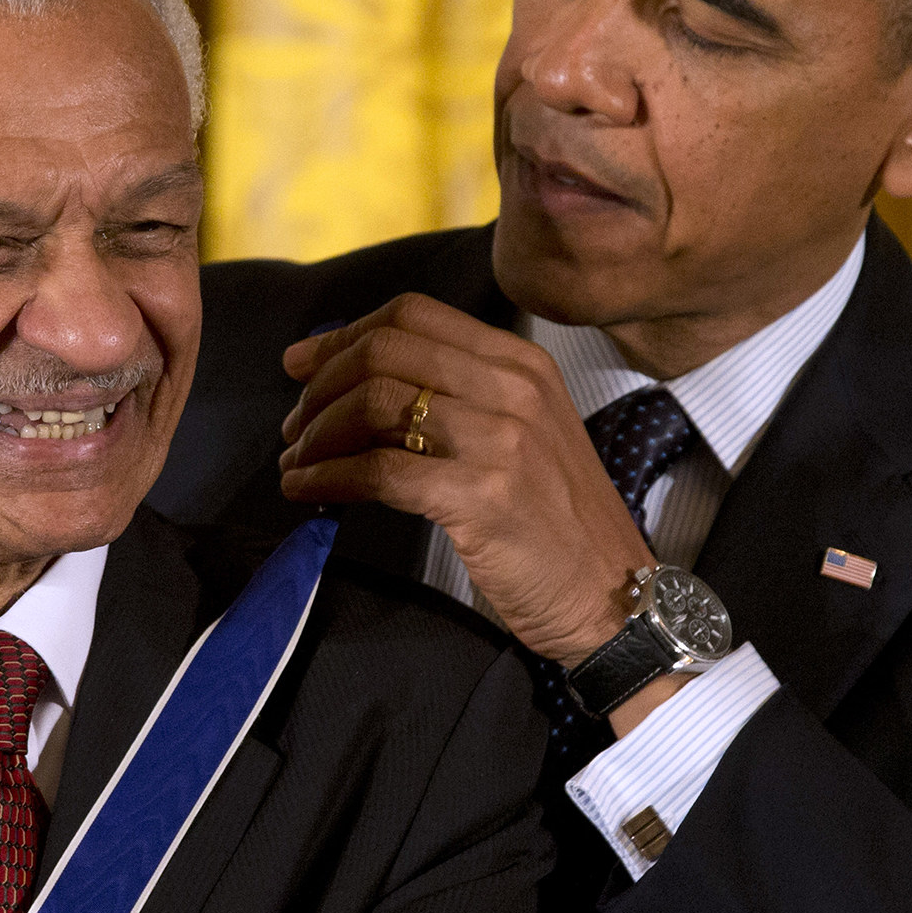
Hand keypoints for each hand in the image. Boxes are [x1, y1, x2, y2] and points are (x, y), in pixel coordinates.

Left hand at [277, 294, 654, 667]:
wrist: (616, 598)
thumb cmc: (557, 525)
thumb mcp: (525, 436)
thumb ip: (460, 398)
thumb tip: (360, 378)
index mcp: (522, 365)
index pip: (414, 314)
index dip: (343, 334)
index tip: (300, 364)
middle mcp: (515, 390)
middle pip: (385, 349)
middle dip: (320, 385)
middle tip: (295, 427)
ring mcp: (503, 440)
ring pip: (375, 403)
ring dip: (317, 434)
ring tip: (298, 464)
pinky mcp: (484, 497)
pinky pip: (380, 471)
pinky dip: (328, 478)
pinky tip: (309, 492)